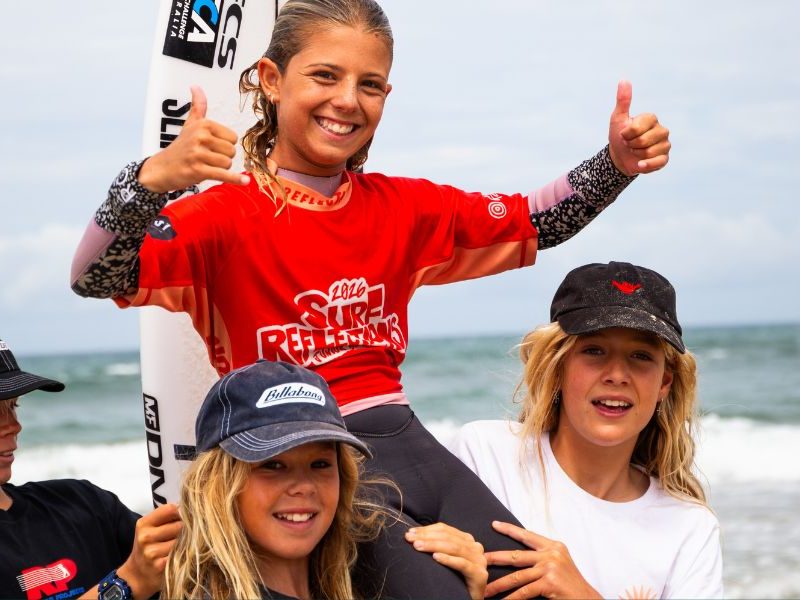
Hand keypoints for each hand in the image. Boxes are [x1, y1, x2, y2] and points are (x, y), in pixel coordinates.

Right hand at [116, 503, 182, 598]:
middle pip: (179, 525)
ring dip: (185, 542)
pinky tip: (178, 556)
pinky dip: (183, 553)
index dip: (180, 512)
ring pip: (182, 539)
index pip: (170, 509)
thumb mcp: (150, 528)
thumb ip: (166, 517)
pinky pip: (180, 553)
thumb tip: (189, 507)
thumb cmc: (149, 546)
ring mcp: (152, 552)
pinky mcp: (160, 565)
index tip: (182, 518)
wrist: (137, 574)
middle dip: (185, 529)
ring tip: (179, 545)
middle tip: (182, 535)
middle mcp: (145, 537)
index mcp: (143, 523)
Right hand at [138, 86, 249, 193]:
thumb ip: (198, 107)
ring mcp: (198, 154)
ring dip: (221, 168)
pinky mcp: (198, 170)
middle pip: (232, 151)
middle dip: (224, 157)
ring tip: (207, 166)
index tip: (212, 147)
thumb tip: (196, 86)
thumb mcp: (190, 124)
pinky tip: (245, 181)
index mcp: (203, 124)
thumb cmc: (181, 146)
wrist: (162, 168)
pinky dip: (235, 179)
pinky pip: (223, 175)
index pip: (233, 137)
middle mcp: (200, 137)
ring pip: (228, 163)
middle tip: (208, 158)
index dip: (225, 145)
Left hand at [405, 523, 487, 599]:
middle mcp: (475, 547)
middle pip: (448, 537)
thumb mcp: (447, 557)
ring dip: (433, 546)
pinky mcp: (479, 574)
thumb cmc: (456, 578)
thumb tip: (414, 534)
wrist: (468, 598)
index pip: (445, 530)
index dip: (427, 529)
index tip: (410, 532)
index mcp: (467, 540)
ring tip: (418, 546)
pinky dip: (448, 559)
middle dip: (427, 537)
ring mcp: (479, 560)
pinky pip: (462, 564)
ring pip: (454, 548)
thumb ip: (438, 545)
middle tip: (410, 539)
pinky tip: (436, 557)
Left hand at [484, 521, 600, 599]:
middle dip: (495, 558)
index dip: (509, 529)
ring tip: (485, 590)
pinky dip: (511, 598)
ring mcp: (550, 567)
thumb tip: (517, 558)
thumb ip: (541, 558)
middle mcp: (551, 554)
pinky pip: (524, 591)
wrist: (587, 599)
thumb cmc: (571, 585)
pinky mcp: (549, 582)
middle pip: (516, 556)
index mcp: (553, 546)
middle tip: (479, 560)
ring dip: (498, 585)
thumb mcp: (558, 564)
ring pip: (517, 576)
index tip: (494, 524)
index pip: (527, 535)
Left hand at [608, 80, 670, 175]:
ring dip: (636, 155)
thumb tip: (624, 80)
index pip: (638, 127)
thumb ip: (623, 101)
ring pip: (649, 152)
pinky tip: (640, 164)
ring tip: (635, 152)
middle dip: (630, 145)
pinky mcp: (664, 158)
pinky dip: (646, 165)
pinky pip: (658, 162)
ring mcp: (665, 144)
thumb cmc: (619, 136)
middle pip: (644, 141)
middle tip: (629, 144)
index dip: (626, 134)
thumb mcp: (618, 118)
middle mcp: (661, 130)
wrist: (619, 157)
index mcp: (651, 118)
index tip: (623, 134)